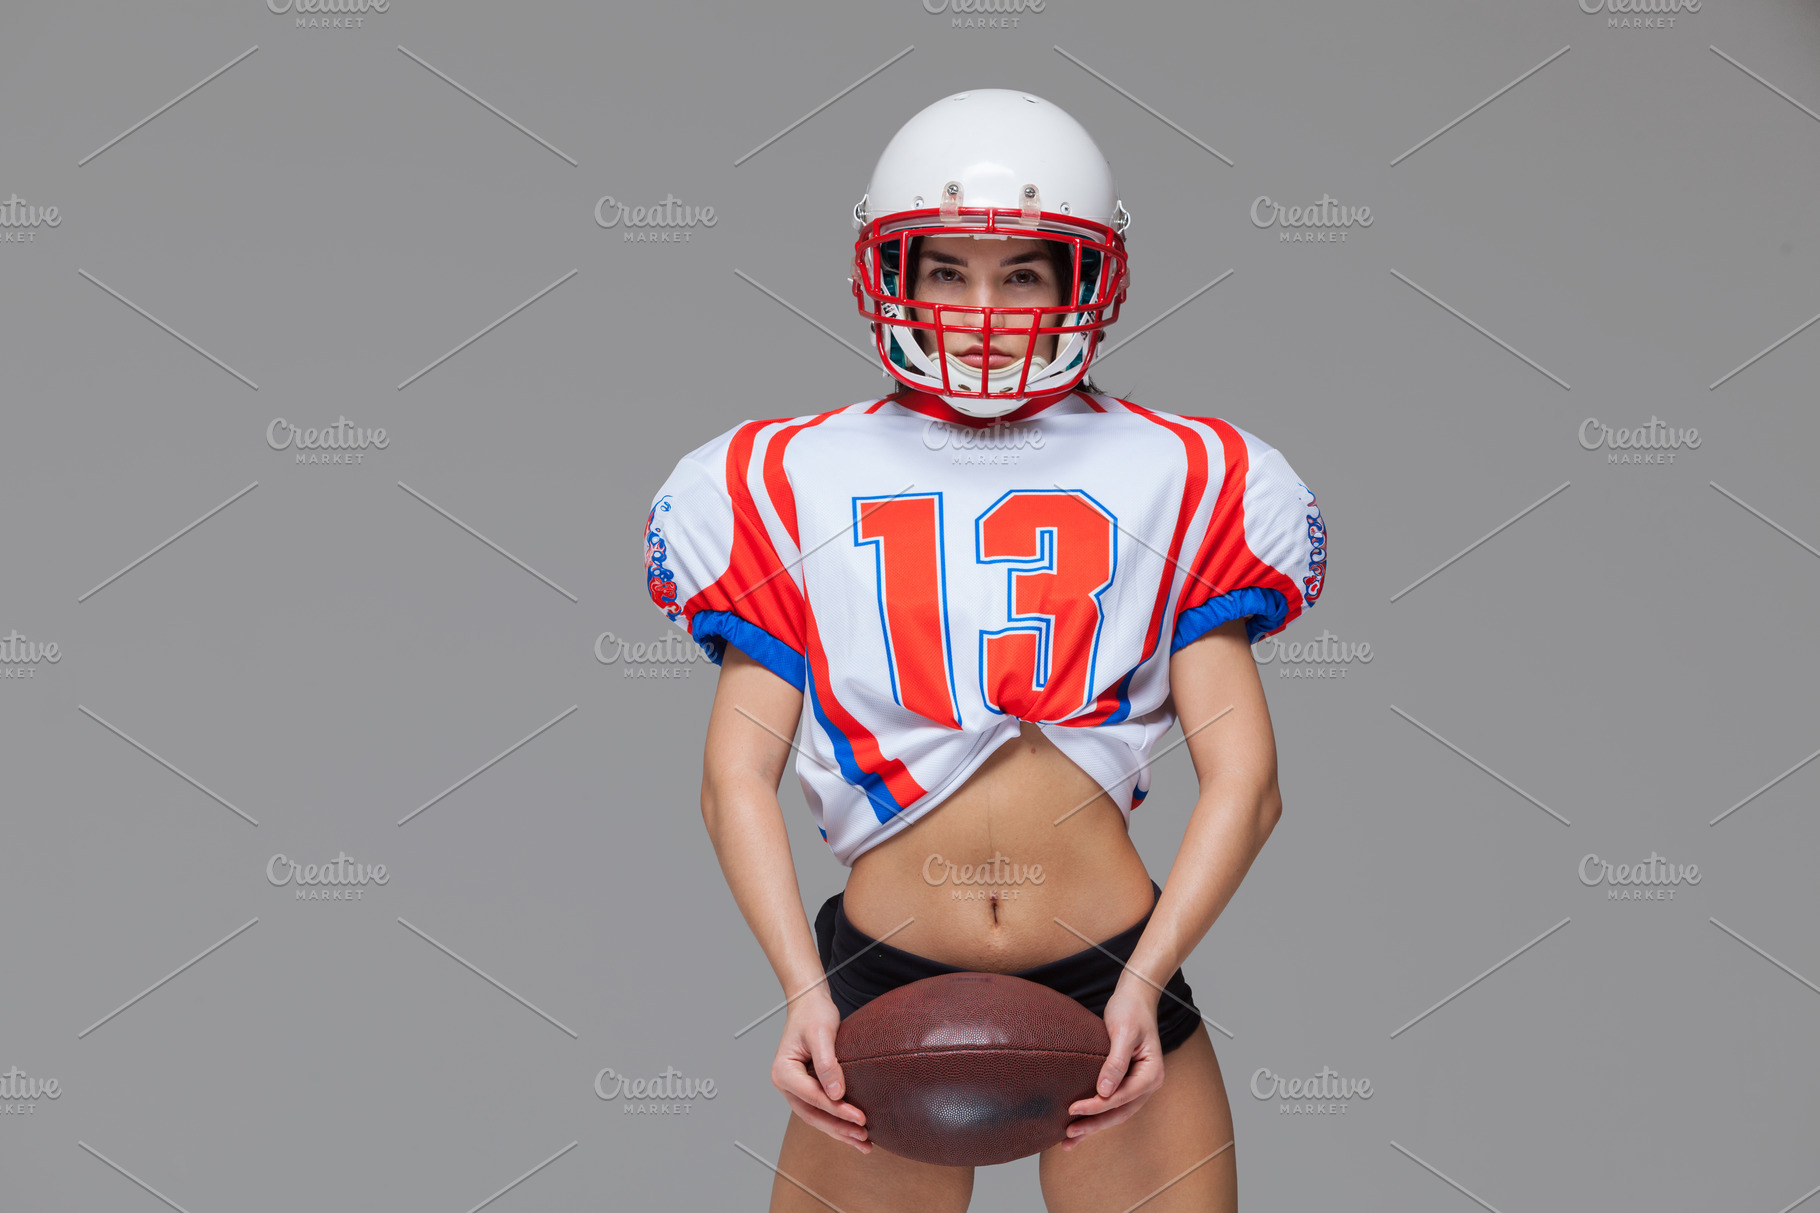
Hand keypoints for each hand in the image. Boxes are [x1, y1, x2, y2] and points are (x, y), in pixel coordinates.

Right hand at [771, 989, 871, 1152]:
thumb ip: (827, 1064)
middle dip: (839, 1128)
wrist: (809, 1003)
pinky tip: (854, 1132)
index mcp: (783, 1072)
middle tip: (864, 1137)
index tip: (861, 1118)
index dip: (837, 1110)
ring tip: (864, 1143)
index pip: (813, 1097)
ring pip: (817, 1117)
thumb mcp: (821, 1034)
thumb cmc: (814, 1014)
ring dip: (839, 1131)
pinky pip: (822, 1110)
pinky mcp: (807, 1089)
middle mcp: (785, 1084)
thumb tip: (836, 1095)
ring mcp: (795, 1089)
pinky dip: (838, 1122)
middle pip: (813, 1114)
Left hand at [1061, 982, 1166, 1147]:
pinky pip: (1111, 1103)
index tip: (1074, 1108)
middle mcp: (1147, 1083)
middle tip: (1069, 1134)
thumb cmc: (1130, 1010)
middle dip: (1094, 1125)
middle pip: (1120, 1112)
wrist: (1135, 997)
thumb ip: (1115, 1062)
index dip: (1098, 1106)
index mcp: (1151, 1073)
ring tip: (1068, 1140)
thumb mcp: (1123, 1032)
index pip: (1122, 1097)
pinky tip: (1078, 1122)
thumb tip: (1104, 1092)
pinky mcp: (1125, 1082)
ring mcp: (1137, 1085)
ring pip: (1115, 1113)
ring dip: (1093, 1126)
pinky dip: (1096, 1114)